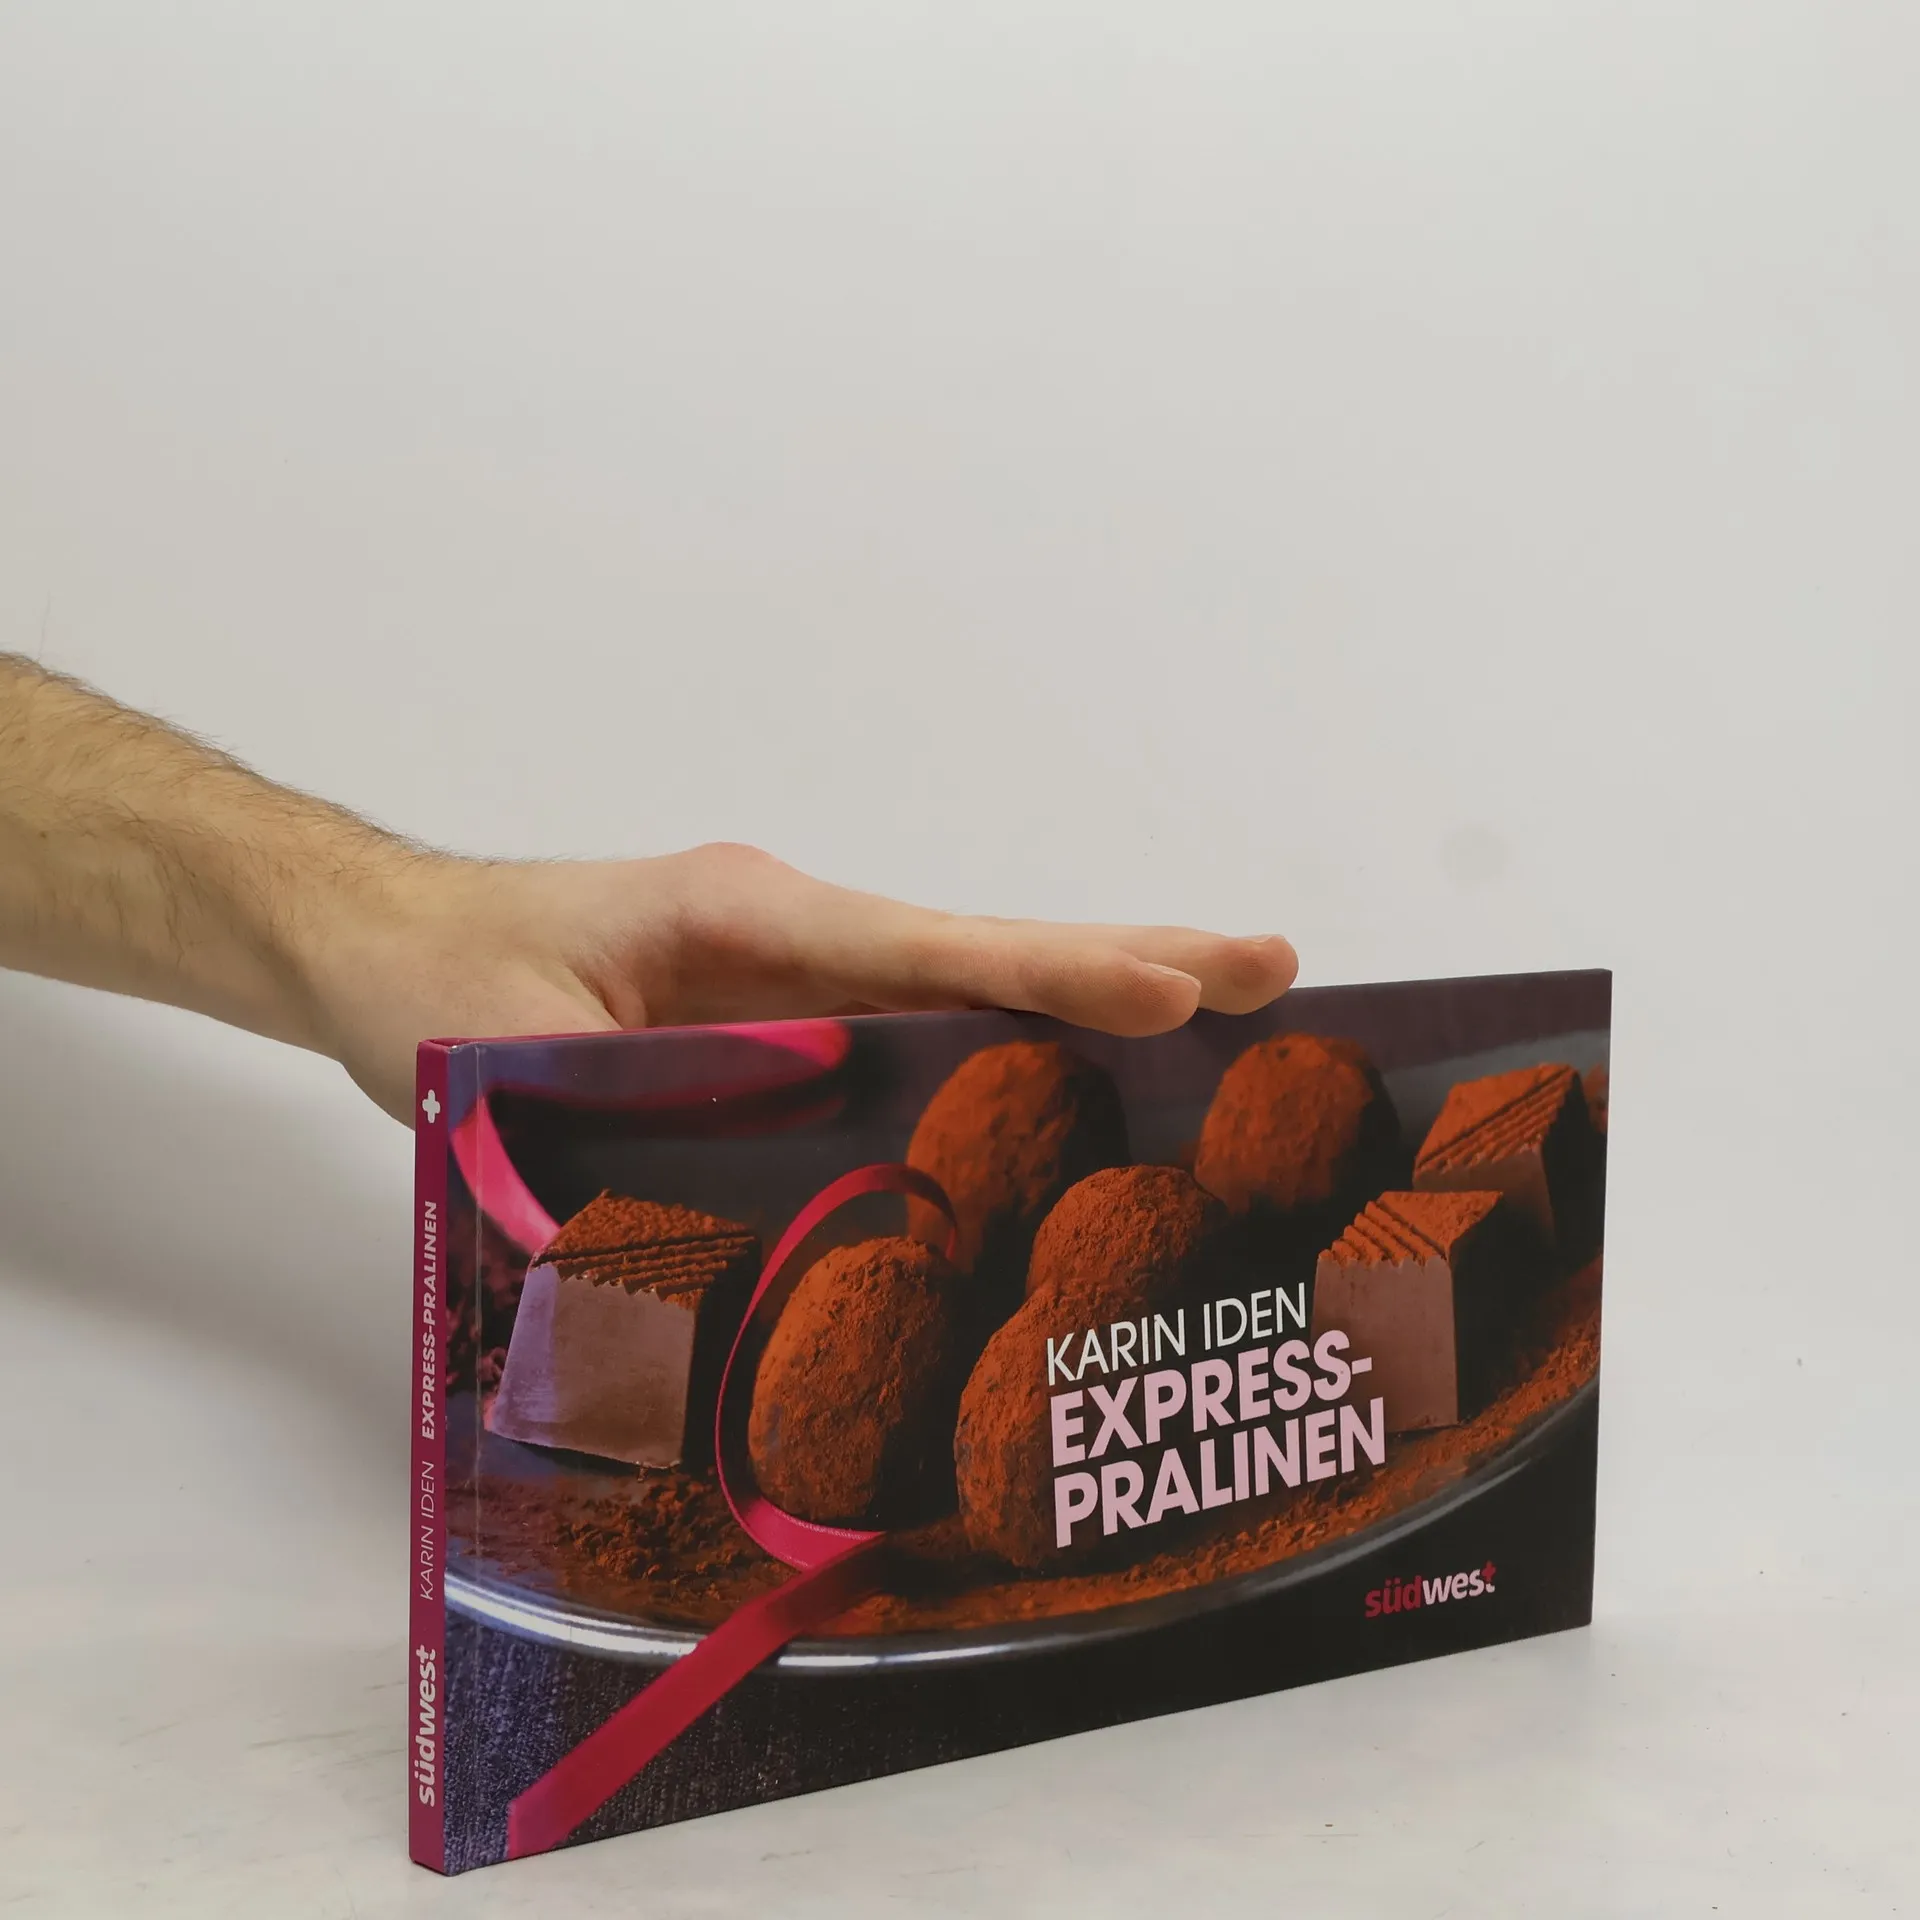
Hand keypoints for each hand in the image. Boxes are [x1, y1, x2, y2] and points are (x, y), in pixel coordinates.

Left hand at [305, 843, 1297, 1123]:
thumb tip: (716, 1247)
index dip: (1053, 976)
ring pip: (972, 983)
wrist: (385, 945)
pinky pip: (926, 1024)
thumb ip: (612, 1135)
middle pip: (987, 950)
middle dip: (1130, 959)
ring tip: (1228, 1014)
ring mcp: (803, 969)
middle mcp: (798, 932)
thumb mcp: (511, 1061)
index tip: (1170, 992)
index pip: (929, 951)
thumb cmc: (441, 982)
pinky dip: (1020, 1038)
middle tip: (1273, 970)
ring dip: (1093, 999)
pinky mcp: (793, 1012)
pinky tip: (1084, 1080)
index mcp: (748, 920)